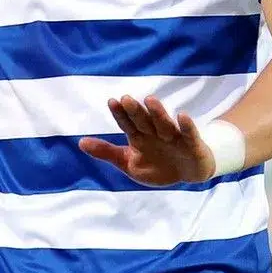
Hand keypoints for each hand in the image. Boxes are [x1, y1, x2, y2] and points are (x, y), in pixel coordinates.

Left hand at [79, 95, 215, 186]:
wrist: (187, 173)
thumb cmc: (157, 165)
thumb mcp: (129, 163)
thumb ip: (107, 152)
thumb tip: (80, 143)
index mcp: (140, 136)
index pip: (127, 124)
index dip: (121, 114)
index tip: (112, 102)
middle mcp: (155, 133)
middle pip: (144, 121)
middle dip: (136, 111)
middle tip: (126, 99)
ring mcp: (173, 137)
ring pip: (164, 124)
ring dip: (158, 113)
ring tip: (150, 100)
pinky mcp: (191, 144)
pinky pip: (189, 134)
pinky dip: (186, 126)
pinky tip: (182, 116)